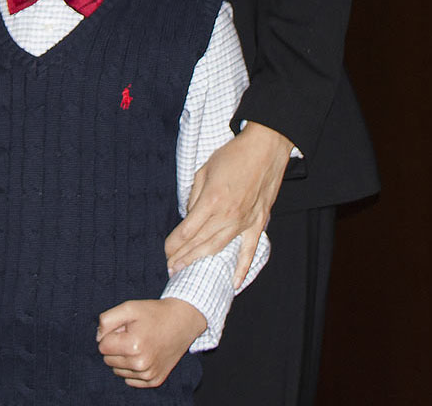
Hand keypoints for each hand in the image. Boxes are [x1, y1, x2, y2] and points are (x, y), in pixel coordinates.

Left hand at [97, 298, 205, 387]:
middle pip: (108, 360)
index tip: (124, 327)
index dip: (111, 334)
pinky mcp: (154, 381)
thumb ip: (107, 320)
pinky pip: (130, 380)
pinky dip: (133, 368)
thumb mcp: (129, 307)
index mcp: (134, 346)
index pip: (102, 346)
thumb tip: (98, 338)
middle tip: (133, 334)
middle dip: (116, 346)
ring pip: (118, 371)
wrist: (182, 321)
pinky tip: (145, 354)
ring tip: (140, 343)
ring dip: (124, 358)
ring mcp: (148, 375)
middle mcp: (141, 364)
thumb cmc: (154, 313)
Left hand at [165, 121, 291, 286]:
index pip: (187, 230)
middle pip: (199, 243)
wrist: (265, 148)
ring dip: (200, 261)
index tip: (166, 251)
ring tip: (186, 271)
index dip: (174, 244)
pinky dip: (241, 268)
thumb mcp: (205, 169)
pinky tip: (234, 283)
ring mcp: (244, 221)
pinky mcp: (258, 222)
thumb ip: (195, 195)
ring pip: (218, 248)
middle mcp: (227, 215)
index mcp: (211, 200)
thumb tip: (189, 214)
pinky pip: (249, 250)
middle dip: (182, 257)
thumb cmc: (233, 155)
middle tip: (170, 267)